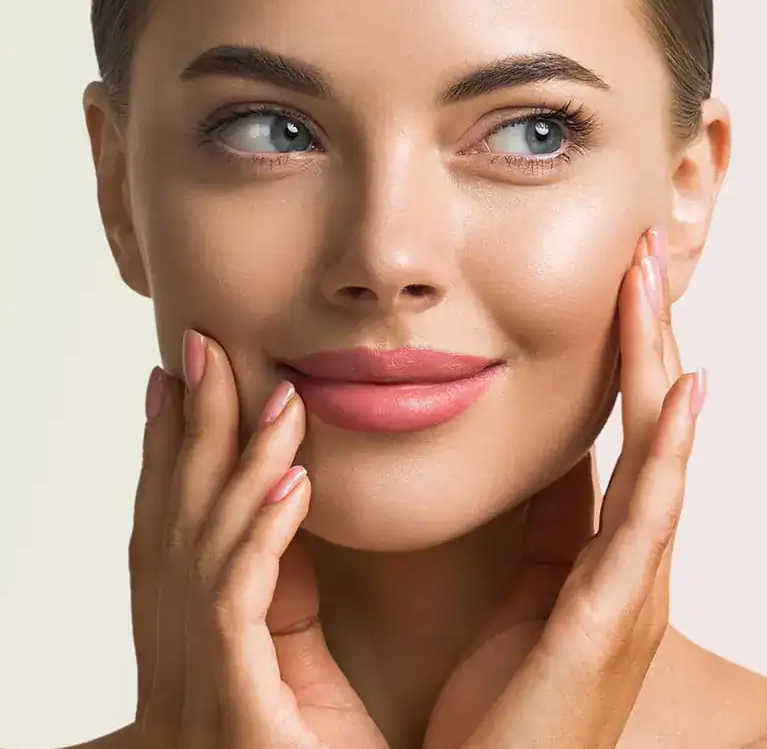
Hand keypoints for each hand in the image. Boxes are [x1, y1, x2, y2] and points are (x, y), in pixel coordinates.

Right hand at [127, 335, 386, 748]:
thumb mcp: (299, 671)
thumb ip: (288, 597)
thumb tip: (296, 504)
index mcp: (199, 659)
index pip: (175, 534)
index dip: (171, 454)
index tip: (179, 383)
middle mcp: (181, 674)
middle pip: (172, 527)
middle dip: (184, 433)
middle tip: (197, 350)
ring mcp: (200, 698)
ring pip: (201, 552)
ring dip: (232, 463)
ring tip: (269, 392)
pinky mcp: (235, 718)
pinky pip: (239, 610)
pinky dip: (257, 538)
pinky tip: (292, 482)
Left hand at [425, 227, 699, 747]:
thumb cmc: (506, 708)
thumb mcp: (527, 596)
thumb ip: (546, 528)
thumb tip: (551, 458)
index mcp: (606, 552)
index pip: (624, 428)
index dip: (626, 351)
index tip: (618, 279)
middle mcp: (632, 561)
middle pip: (650, 422)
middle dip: (647, 333)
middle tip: (644, 251)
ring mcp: (632, 588)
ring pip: (657, 451)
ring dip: (656, 362)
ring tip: (654, 284)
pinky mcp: (610, 619)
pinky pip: (645, 518)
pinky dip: (669, 450)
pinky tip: (682, 391)